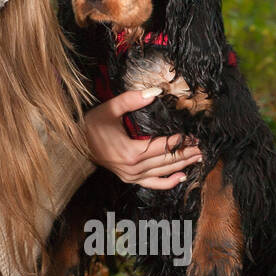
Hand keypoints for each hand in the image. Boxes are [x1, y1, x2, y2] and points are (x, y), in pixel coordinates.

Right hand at [83, 87, 202, 189]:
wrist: (74, 145)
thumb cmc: (90, 126)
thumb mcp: (109, 109)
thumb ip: (132, 100)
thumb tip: (154, 92)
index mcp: (130, 152)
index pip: (161, 146)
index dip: (178, 141)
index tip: (192, 135)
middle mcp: (133, 168)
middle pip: (166, 160)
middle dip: (185, 153)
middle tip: (201, 147)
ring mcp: (131, 176)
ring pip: (163, 172)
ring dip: (181, 165)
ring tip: (197, 158)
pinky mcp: (130, 179)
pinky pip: (153, 184)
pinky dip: (168, 182)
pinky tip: (181, 177)